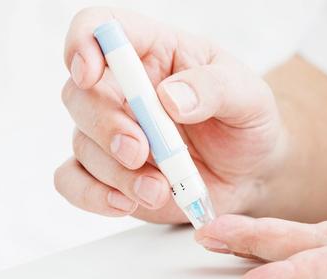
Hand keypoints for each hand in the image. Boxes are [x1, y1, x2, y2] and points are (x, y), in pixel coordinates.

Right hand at [54, 7, 282, 222]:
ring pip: (82, 143)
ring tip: (159, 189)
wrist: (252, 172)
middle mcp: (124, 90)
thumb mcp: (249, 97)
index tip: (89, 73)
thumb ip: (214, 89)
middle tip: (140, 151)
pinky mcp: (110, 173)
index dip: (83, 43)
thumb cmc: (247, 122)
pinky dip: (91, 195)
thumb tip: (170, 98)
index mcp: (154, 52)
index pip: (102, 27)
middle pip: (79, 94)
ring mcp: (112, 133)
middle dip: (105, 126)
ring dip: (116, 171)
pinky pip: (74, 181)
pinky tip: (125, 203)